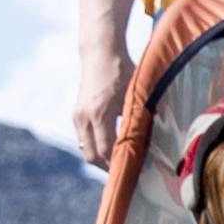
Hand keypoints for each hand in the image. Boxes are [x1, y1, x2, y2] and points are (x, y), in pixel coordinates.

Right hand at [70, 44, 128, 167]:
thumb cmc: (122, 71)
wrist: (100, 52)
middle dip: (107, 167)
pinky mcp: (77, 113)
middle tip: (126, 171)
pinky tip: (111, 146)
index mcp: (99, 114)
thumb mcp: (134, 95)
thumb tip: (146, 143)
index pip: (105, 151)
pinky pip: (84, 139)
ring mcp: (78, 116)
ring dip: (100, 157)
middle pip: (91, 156)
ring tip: (119, 161)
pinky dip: (95, 146)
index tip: (133, 171)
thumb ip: (137, 119)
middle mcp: (84, 118)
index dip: (118, 164)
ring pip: (86, 149)